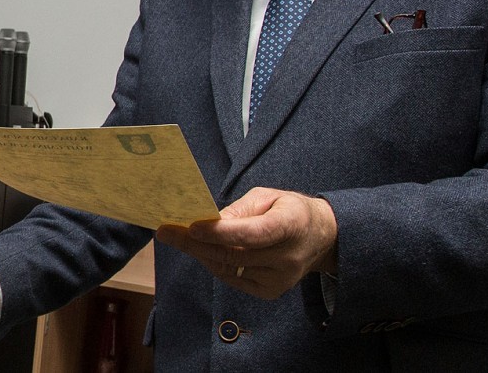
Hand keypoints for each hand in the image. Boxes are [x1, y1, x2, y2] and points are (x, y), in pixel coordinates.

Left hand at [156, 187, 337, 299]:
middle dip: (194, 244)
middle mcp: (286, 257)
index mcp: (290, 225)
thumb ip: (239, 209)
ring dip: (200, 253)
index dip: (220, 232)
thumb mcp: (268, 197)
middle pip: (232, 254)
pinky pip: (232, 278)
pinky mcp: (271, 291)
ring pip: (228, 268)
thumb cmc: (289, 211)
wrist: (321, 238)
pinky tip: (204, 251)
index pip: (251, 233)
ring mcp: (279, 279)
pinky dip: (214, 264)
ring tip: (179, 238)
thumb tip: (208, 221)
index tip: (191, 227)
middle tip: (166, 233)